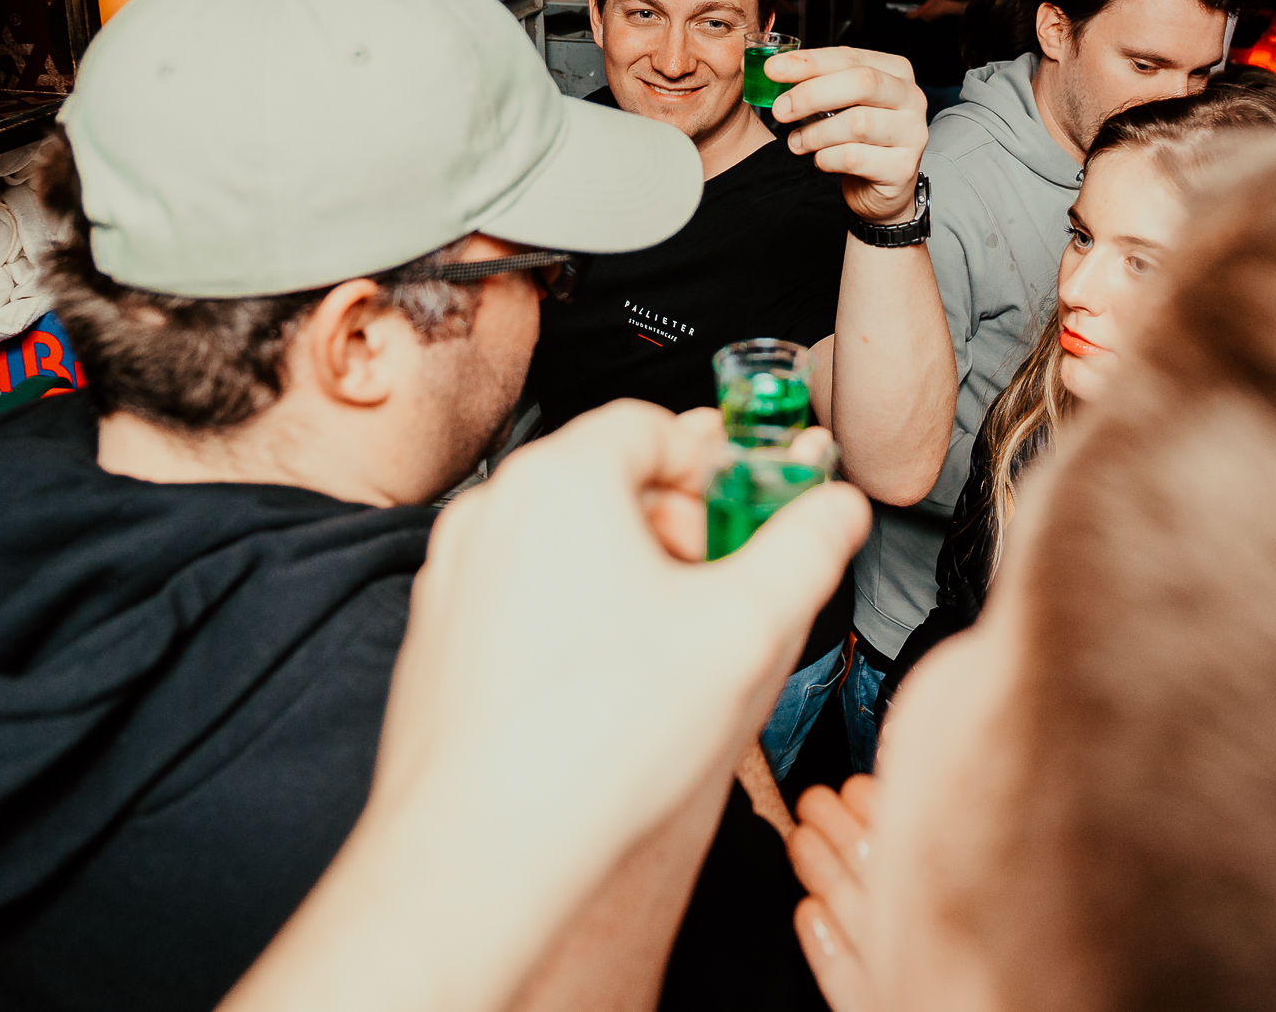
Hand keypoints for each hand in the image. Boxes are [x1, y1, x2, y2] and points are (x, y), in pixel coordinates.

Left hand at [222, 407, 868, 1011]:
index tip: (756, 512)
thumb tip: (835, 512)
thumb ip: (806, 550)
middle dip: (681, 524)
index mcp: (558, 481)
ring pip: (563, 544)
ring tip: (677, 644)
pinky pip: (521, 598)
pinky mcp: (440, 641)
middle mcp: (491, 515)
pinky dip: (575, 618)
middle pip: (608, 482)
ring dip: (630, 574)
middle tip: (728, 581)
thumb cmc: (591, 745)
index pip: (654, 425)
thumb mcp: (745, 629)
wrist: (482, 851)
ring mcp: (453, 579)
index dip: (721, 467)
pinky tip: (613, 688)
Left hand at [764, 47, 928, 224]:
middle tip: (780, 109)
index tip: (773, 68)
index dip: (809, 62)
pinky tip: (820, 159)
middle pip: (862, 83)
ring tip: (797, 141)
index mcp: (895, 71)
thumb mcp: (838, 103)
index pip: (850, 57)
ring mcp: (912, 133)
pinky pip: (854, 158)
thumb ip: (814, 82)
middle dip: (811, 94)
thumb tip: (771, 69)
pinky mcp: (902, 167)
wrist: (878, 187)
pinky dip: (826, 158)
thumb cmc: (856, 138)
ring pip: (857, 124)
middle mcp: (911, 97)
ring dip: (816, 133)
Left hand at [909, 0, 964, 22]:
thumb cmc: (939, 0)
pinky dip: (924, 16)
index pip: (912, 16)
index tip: (904, 15)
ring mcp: (928, 19)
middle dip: (914, 14)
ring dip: (920, 14)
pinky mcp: (931, 20)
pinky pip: (925, 18)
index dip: (907, 16)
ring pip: (920, 17)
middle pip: (916, 16)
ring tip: (922, 9)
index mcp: (923, 10)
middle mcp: (925, 16)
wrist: (947, 7)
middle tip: (912, 10)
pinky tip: (928, 11)